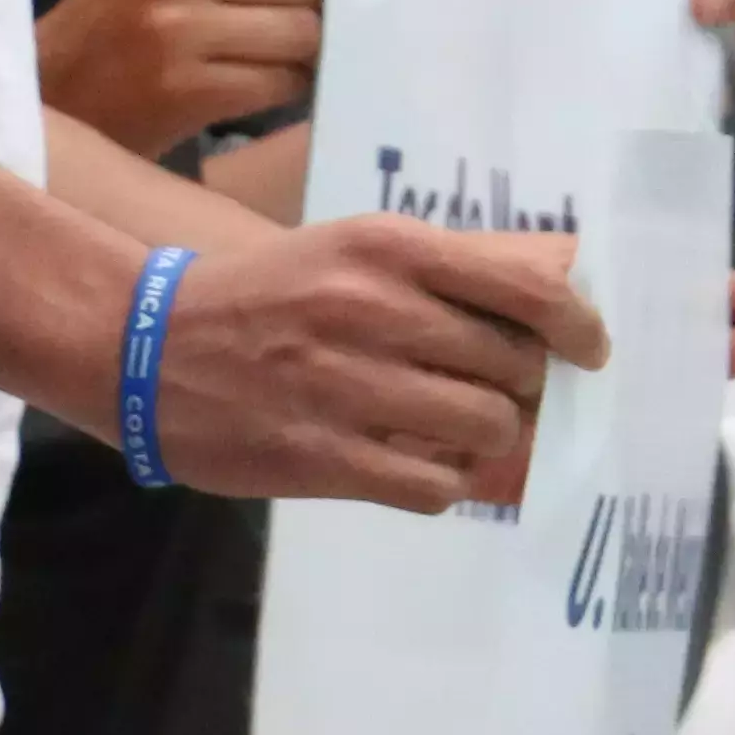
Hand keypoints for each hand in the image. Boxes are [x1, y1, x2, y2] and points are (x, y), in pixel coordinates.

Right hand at [33, 0, 370, 160]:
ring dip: (311, 49)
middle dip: (319, 1)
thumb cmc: (114, 24)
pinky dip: (291, 86)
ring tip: (290, 54)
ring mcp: (181, 32)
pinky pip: (281, 83)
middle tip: (314, 17)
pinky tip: (273, 85)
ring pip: (300, 33)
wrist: (45, 99)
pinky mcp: (188, 90)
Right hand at [145, 213, 609, 511]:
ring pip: (484, 429)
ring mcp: (347, 388)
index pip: (525, 291)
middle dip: (523, 389)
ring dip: (489, 439)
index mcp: (388, 250)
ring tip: (462, 434)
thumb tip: (556, 282)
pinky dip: (444, 482)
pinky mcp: (322, 457)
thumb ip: (446, 268)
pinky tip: (421, 468)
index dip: (577, 328)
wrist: (144, 345)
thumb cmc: (266, 293)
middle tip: (505, 396)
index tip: (589, 351)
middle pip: (512, 367)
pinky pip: (434, 486)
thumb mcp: (352, 249)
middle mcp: (373, 311)